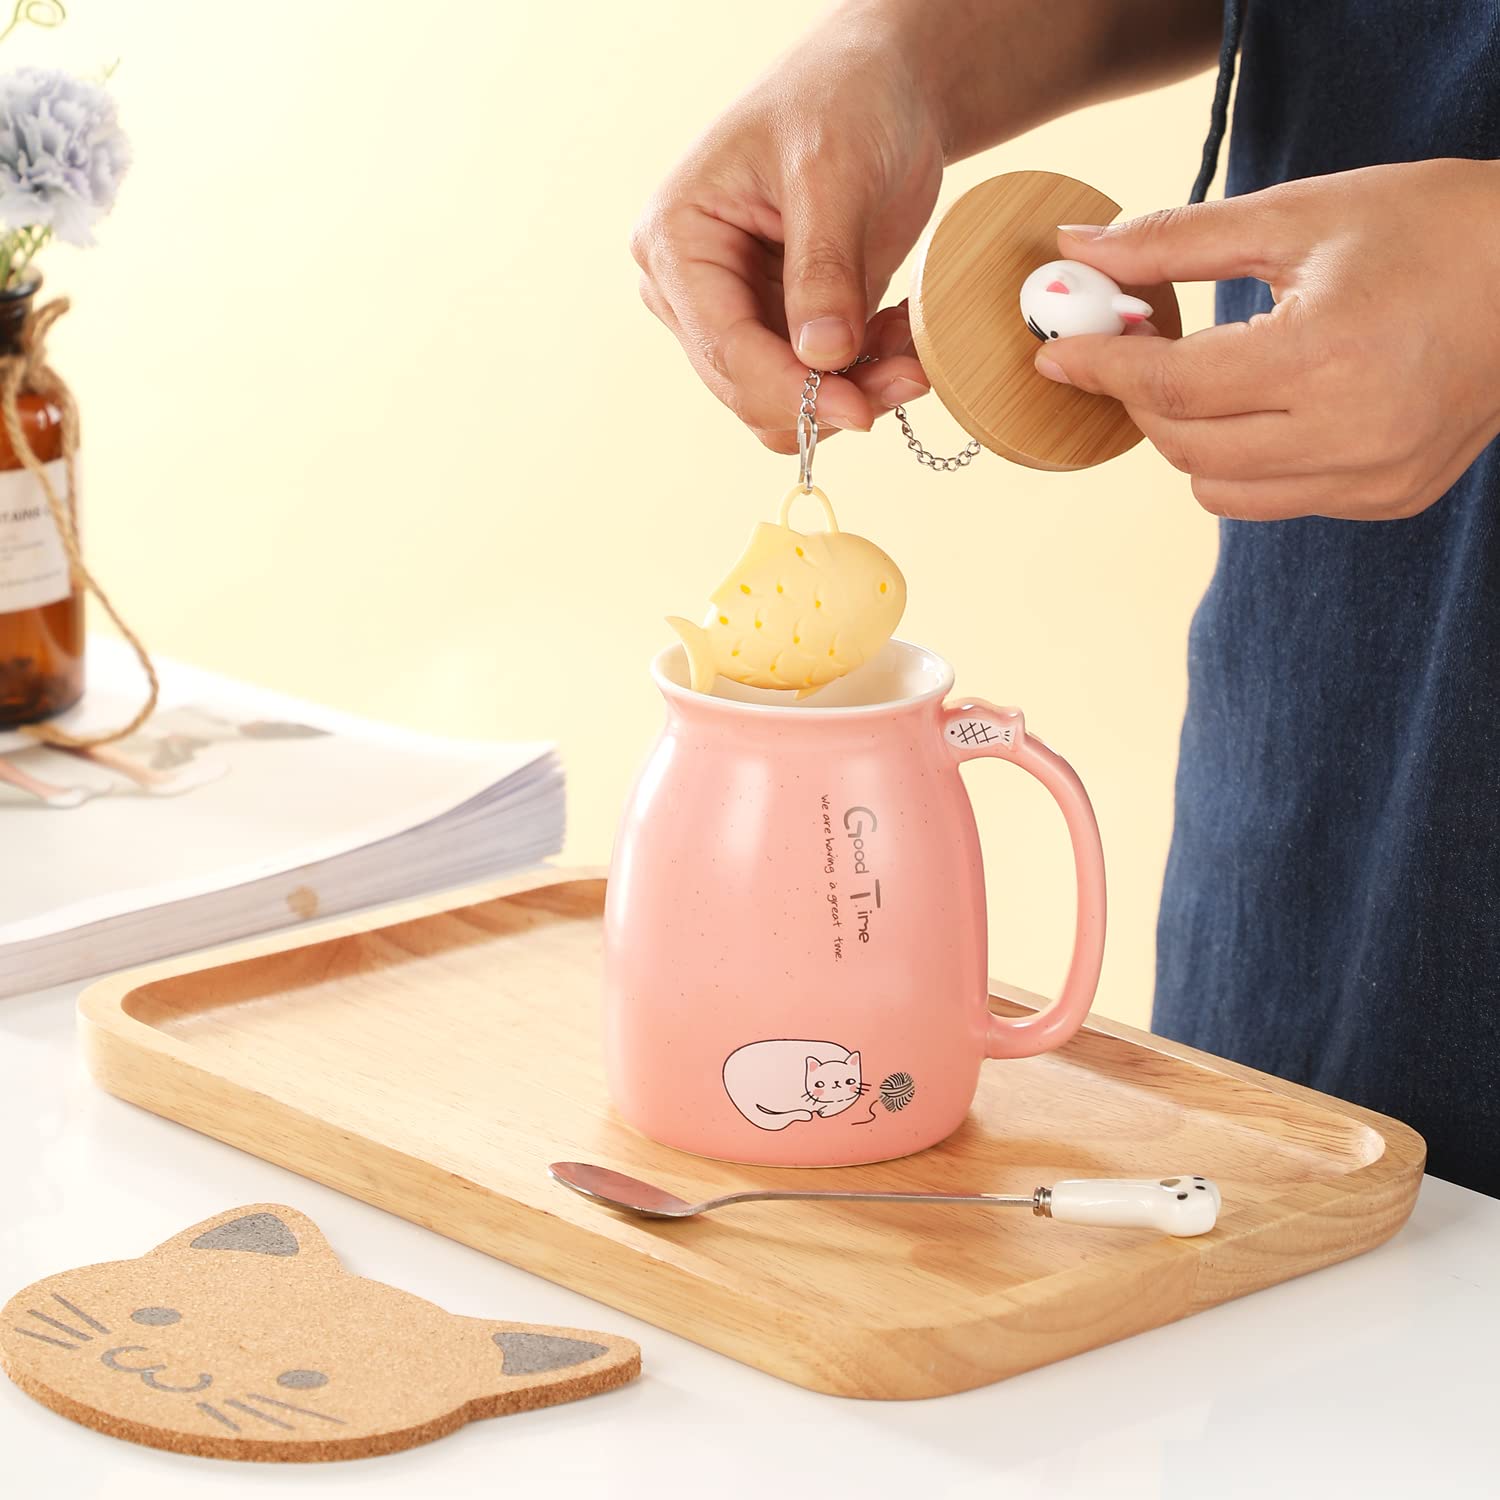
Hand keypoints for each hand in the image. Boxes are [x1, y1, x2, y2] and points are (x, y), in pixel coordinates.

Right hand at [630, 16, 938, 452]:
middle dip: (828, 396)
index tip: (860, 409)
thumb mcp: (833, 171)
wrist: (879, 87)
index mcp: (675, 241)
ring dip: (852, 393)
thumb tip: (823, 359)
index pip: (723, 347)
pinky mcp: (780, 329)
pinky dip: (863, 378)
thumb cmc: (840, 100)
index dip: (790, 390)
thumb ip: (824, 270)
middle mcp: (690, 290)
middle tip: (909, 378)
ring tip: (911, 354)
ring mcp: (734, 314)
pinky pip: (816, 385)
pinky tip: (901, 340)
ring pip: (784, 402)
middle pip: (749, 389)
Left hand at [1033, 159, 1499, 519]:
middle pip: (1185, 448)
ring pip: (1220, 492)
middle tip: (1133, 350)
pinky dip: (1248, 462)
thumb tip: (1077, 252)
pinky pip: (1276, 500)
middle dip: (1141, 400)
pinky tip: (1270, 407)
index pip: (1173, 388)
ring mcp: (1373, 480)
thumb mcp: (1301, 215)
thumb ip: (1178, 241)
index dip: (1102, 367)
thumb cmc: (1435, 229)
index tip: (1056, 350)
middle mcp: (1351, 437)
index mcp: (1328, 359)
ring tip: (1208, 377)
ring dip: (1189, 439)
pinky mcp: (1388, 499)